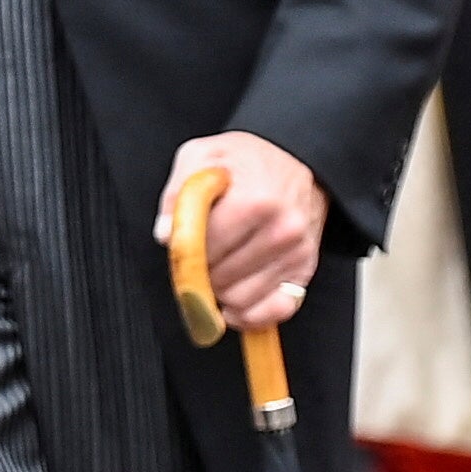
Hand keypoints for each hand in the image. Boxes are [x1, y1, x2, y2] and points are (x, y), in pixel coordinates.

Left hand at [160, 132, 327, 330]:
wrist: (295, 158)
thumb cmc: (245, 160)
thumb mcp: (202, 156)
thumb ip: (178, 192)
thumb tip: (166, 234)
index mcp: (254, 202)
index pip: (204, 251)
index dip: (185, 252)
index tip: (183, 246)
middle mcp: (281, 231)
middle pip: (220, 279)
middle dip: (202, 272)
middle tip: (204, 253)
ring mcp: (296, 254)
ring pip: (241, 300)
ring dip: (222, 293)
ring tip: (220, 268)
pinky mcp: (304, 270)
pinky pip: (274, 312)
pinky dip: (250, 314)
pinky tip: (235, 302)